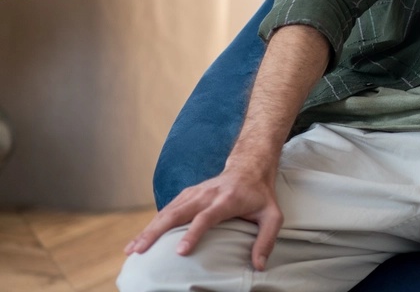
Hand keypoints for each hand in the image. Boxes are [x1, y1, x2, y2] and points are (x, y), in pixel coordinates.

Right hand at [124, 165, 282, 270]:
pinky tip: (139, 239)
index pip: (206, 217)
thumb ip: (267, 240)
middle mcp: (207, 194)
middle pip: (178, 213)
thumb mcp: (272, 216)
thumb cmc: (260, 196)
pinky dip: (151, 224)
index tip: (180, 251)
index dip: (193, 233)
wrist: (249, 167)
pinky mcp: (187, 194)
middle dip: (156, 232)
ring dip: (148, 229)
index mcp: (227, 200)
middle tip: (140, 251)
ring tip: (132, 250)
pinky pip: (166, 209)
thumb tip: (258, 267)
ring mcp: (194, 193)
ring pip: (167, 211)